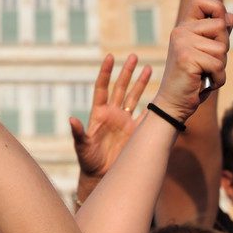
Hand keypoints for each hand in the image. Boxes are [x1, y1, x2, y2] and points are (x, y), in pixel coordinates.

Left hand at [71, 54, 151, 179]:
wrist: (101, 176)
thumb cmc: (88, 161)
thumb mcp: (82, 146)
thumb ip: (78, 133)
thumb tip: (71, 119)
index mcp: (99, 113)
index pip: (102, 87)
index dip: (105, 72)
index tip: (110, 57)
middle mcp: (113, 113)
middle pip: (120, 88)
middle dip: (127, 72)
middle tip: (134, 56)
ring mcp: (125, 121)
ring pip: (134, 97)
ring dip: (141, 83)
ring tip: (148, 68)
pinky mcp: (135, 131)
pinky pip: (146, 115)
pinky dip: (153, 105)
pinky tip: (161, 94)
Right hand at [155, 0, 232, 120]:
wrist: (173, 103)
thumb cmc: (193, 78)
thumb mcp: (207, 52)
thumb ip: (218, 34)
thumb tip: (230, 16)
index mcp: (184, 27)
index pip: (201, 0)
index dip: (216, 7)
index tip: (221, 23)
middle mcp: (181, 32)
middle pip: (221, 25)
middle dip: (223, 47)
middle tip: (208, 62)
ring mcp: (182, 44)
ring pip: (222, 48)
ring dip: (220, 66)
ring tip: (205, 74)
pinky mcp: (187, 59)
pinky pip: (218, 65)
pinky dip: (218, 79)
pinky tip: (205, 83)